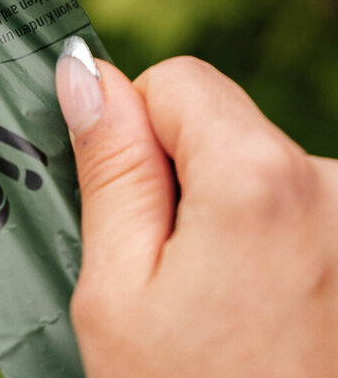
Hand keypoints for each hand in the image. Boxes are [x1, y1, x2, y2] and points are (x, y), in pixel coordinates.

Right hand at [56, 42, 337, 377]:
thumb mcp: (117, 290)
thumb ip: (109, 166)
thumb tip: (84, 71)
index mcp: (260, 178)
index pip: (176, 81)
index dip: (136, 135)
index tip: (133, 212)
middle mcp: (335, 188)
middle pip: (226, 129)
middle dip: (186, 182)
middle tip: (177, 284)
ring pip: (264, 175)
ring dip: (235, 223)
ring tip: (229, 317)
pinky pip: (305, 217)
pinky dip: (278, 252)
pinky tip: (270, 324)